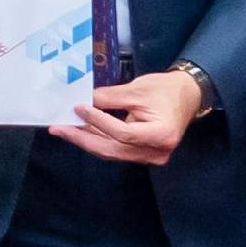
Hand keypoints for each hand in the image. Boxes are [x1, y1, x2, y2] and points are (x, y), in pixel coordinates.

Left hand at [49, 70, 203, 166]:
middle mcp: (156, 152)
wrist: (187, 96)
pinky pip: (116, 149)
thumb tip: (83, 102)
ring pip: (111, 151)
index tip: (78, 108)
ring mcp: (149, 156)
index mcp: (160, 135)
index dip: (97, 122)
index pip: (122, 134)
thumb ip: (110, 98)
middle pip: (112, 149)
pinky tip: (80, 131)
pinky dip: (98, 139)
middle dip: (82, 138)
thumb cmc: (166, 90)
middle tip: (57, 128)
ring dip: (86, 139)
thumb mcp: (137, 89)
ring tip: (63, 129)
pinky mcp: (142, 153)